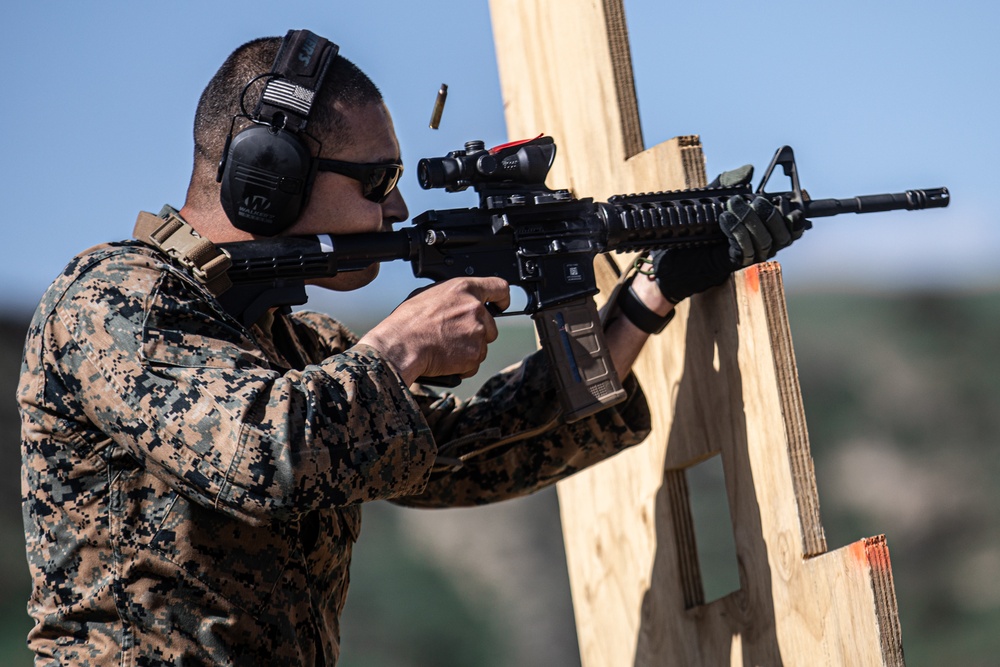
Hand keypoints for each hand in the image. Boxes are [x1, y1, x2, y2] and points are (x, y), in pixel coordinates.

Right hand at [357, 277, 510, 385]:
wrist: (401, 346)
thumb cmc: (407, 321)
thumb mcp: (428, 294)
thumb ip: (451, 296)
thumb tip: (456, 301)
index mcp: (464, 289)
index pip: (499, 287)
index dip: (502, 298)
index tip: (502, 305)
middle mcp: (475, 309)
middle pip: (490, 324)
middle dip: (476, 332)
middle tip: (453, 336)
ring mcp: (477, 332)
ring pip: (482, 344)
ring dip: (469, 349)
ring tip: (445, 348)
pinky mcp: (474, 354)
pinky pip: (474, 362)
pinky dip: (463, 365)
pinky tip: (445, 359)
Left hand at [651, 166, 807, 302]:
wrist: (672, 257)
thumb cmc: (694, 228)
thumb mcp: (711, 199)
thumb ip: (729, 184)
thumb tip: (748, 170)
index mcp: (761, 228)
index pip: (792, 225)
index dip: (799, 213)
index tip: (796, 197)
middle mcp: (760, 244)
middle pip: (784, 234)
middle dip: (771, 214)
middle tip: (754, 200)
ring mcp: (748, 256)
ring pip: (766, 242)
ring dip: (751, 220)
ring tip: (733, 205)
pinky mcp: (733, 264)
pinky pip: (745, 250)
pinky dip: (738, 232)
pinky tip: (725, 219)